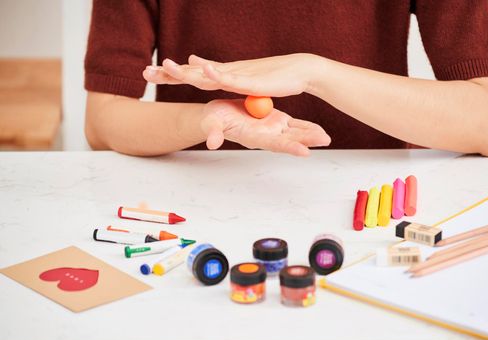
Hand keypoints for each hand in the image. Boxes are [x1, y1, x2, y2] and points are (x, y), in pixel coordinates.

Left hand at [143, 53, 322, 96]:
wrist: (298, 71)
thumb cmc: (273, 77)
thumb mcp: (243, 81)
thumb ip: (223, 77)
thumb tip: (203, 68)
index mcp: (222, 75)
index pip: (192, 75)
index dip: (171, 74)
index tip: (150, 73)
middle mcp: (226, 73)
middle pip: (192, 73)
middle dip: (168, 73)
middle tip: (145, 73)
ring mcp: (236, 74)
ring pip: (205, 74)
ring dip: (185, 70)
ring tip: (165, 66)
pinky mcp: (249, 79)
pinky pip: (228, 76)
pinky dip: (214, 71)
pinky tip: (200, 67)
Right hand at [201, 99, 330, 155]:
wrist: (218, 115)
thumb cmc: (212, 120)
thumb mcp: (211, 123)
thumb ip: (213, 133)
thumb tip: (211, 143)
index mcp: (253, 137)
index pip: (274, 144)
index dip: (288, 147)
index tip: (304, 151)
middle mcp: (266, 136)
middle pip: (289, 140)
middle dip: (307, 141)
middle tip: (324, 141)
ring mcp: (272, 128)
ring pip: (295, 133)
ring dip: (310, 135)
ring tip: (326, 138)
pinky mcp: (276, 120)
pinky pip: (294, 124)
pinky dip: (307, 127)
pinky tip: (320, 130)